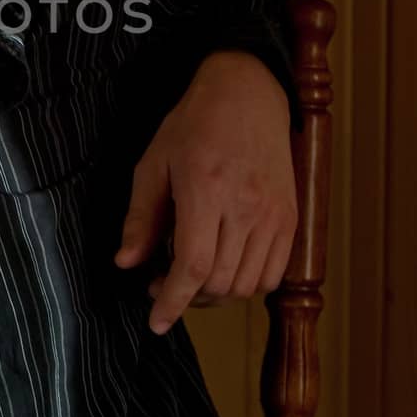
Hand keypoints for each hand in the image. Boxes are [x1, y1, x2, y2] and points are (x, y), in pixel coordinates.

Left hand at [113, 50, 296, 334]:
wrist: (248, 94)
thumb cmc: (195, 124)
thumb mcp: (154, 163)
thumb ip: (140, 217)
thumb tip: (126, 263)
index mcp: (206, 190)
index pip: (193, 267)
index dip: (172, 301)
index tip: (155, 322)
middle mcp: (246, 207)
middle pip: (219, 282)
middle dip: (186, 296)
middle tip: (161, 281)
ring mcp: (274, 215)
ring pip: (246, 285)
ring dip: (216, 293)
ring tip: (192, 274)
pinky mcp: (291, 218)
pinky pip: (273, 274)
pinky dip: (247, 283)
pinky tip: (225, 267)